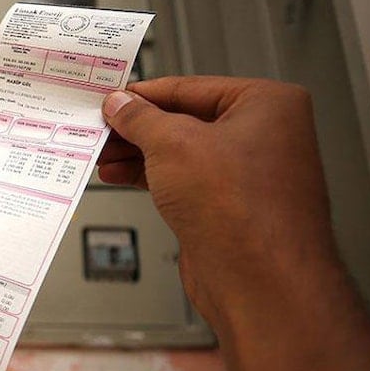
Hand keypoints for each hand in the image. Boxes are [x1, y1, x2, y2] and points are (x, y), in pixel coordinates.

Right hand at [97, 76, 338, 329]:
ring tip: (103, 155)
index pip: (191, 87)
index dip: (144, 94)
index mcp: (268, 105)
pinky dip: (151, 177)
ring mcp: (249, 174)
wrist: (260, 282)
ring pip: (181, 153)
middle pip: (185, 120)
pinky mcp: (231, 207)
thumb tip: (122, 105)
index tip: (112, 99)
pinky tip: (122, 176)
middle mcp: (265, 136)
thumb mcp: (174, 145)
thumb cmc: (242, 211)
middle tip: (101, 129)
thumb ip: (141, 119)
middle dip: (137, 128)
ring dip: (138, 154)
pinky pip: (184, 181)